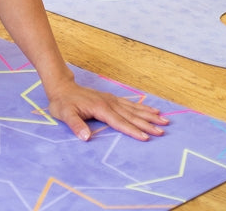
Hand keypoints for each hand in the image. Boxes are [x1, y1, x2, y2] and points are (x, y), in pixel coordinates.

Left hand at [46, 81, 168, 142]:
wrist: (61, 87)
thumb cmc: (62, 103)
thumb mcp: (64, 114)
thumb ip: (75, 125)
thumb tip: (86, 137)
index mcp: (100, 108)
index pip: (119, 122)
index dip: (132, 130)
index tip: (146, 137)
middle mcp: (108, 103)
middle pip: (131, 115)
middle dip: (147, 123)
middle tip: (163, 129)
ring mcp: (111, 100)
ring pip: (133, 109)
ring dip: (149, 115)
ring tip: (164, 119)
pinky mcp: (111, 99)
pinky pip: (130, 104)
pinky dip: (142, 108)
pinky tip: (151, 110)